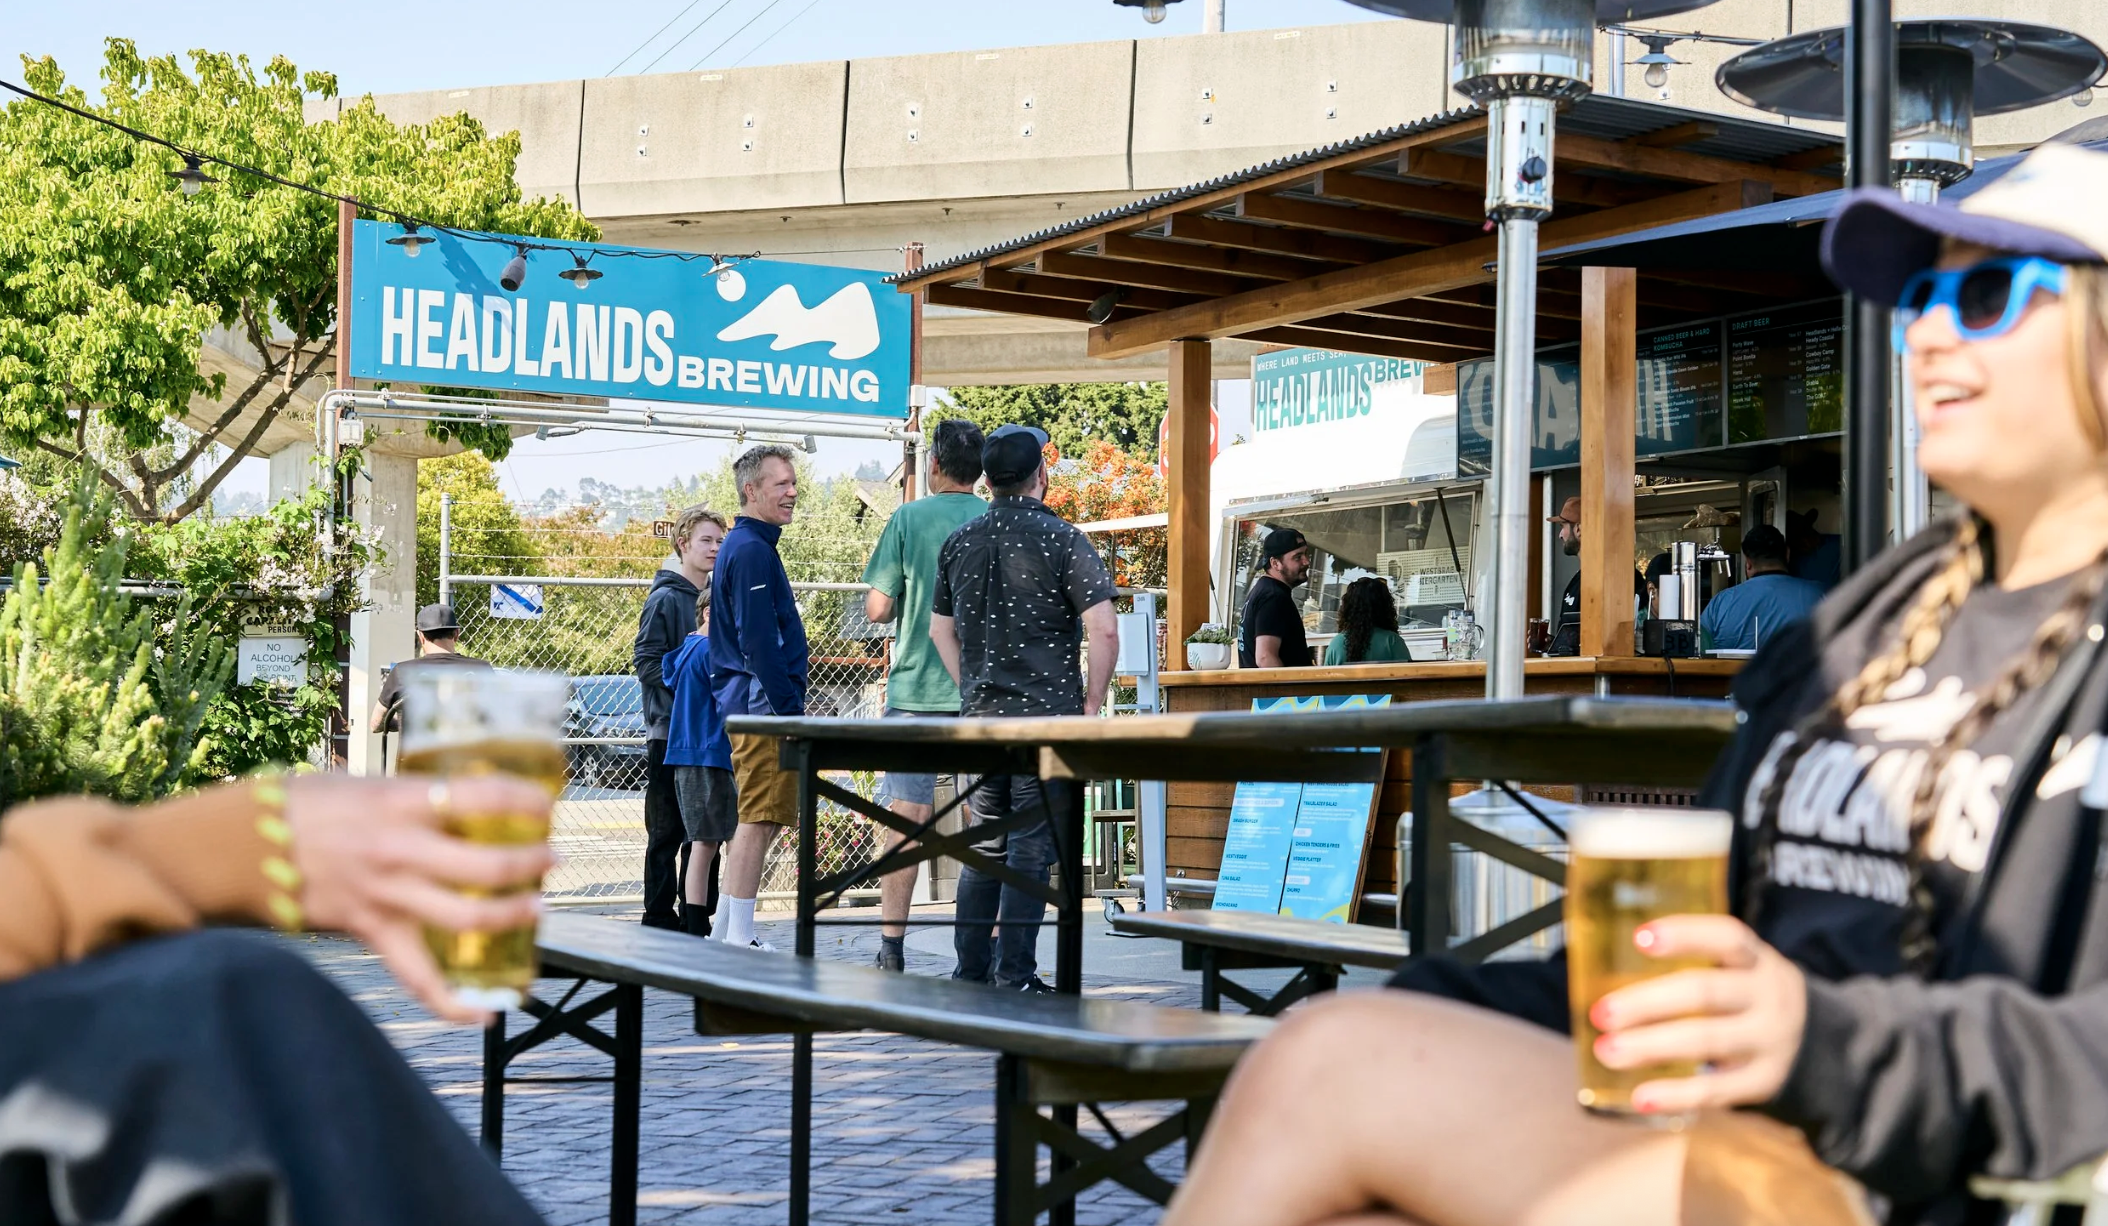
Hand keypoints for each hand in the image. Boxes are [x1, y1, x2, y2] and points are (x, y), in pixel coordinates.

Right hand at [284, 774, 555, 1024]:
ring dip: (513, 914)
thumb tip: (450, 797)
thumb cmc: (293, 806)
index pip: (483, 796)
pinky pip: (418, 977)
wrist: (229, 849)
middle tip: (550, 859)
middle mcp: (399, 849)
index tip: (547, 804)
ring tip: (537, 907)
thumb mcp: (357, 784)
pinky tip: (485, 1013)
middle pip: (489, 863)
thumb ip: (405, 796)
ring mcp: (386, 895)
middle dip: (531, 862)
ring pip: (468, 915)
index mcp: (399, 801)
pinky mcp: (368, 931)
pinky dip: (453, 1002)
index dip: (526, 801)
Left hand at [1589, 914, 1806, 1114]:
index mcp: (1757, 961)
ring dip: (1650, 1046)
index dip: (1685, 935)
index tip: (1639, 938)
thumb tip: (1602, 969)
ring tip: (1606, 1051)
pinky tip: (1640, 1097)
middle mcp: (1767, 997)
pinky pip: (1717, 1089)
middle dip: (1647, 1002)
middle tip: (1600, 1014)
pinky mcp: (1764, 1082)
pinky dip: (1676, 1094)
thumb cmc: (1749, 996)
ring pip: (1707, 1040)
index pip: (1727, 938)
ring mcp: (1769, 1041)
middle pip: (1705, 993)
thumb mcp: (1739, 970)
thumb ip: (1692, 964)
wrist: (1819, 1045)